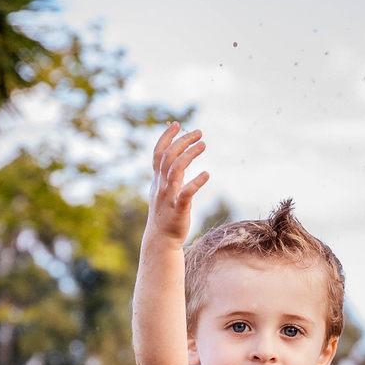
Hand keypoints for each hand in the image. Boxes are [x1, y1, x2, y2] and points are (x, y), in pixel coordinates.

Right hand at [147, 123, 207, 243]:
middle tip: (198, 133)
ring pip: (175, 170)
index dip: (166, 137)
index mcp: (158, 180)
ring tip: (203, 144)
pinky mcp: (178, 209)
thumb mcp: (163, 191)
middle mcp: (161, 186)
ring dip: (189, 155)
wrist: (161, 240)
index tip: (176, 124)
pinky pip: (185, 193)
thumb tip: (176, 159)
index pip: (158, 153)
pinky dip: (196, 182)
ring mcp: (169, 197)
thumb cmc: (165, 214)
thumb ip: (168, 175)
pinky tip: (206, 174)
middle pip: (168, 157)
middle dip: (182, 141)